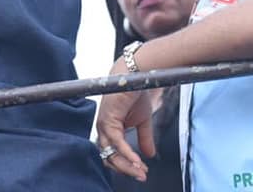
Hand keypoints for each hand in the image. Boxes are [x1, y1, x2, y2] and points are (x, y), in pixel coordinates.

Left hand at [96, 58, 155, 180]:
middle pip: (110, 158)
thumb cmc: (136, 94)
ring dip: (127, 165)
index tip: (141, 171)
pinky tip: (137, 162)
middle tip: (141, 175)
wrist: (136, 76)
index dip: (126, 164)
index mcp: (110, 129)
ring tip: (141, 171)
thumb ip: (144, 138)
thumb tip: (149, 155)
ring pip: (111, 153)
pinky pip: (117, 143)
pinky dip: (127, 154)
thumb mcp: (143, 121)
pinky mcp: (108, 120)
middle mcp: (103, 129)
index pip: (113, 154)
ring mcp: (104, 125)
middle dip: (126, 169)